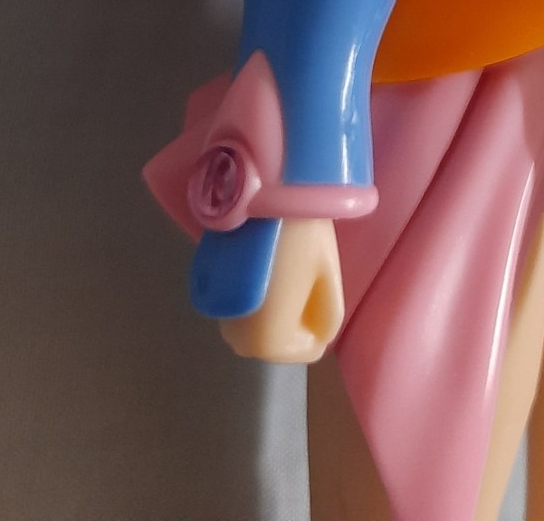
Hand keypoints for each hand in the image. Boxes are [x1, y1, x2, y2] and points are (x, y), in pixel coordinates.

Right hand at [219, 218, 344, 362]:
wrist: (256, 196)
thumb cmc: (298, 236)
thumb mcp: (327, 277)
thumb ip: (330, 316)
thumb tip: (322, 333)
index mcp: (269, 342)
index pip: (310, 348)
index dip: (321, 316)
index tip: (315, 280)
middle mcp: (239, 342)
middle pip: (284, 340)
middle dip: (298, 315)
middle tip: (302, 271)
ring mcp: (223, 322)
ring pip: (264, 328)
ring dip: (280, 307)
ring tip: (286, 266)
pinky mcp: (213, 299)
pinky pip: (248, 312)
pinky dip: (262, 298)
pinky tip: (268, 266)